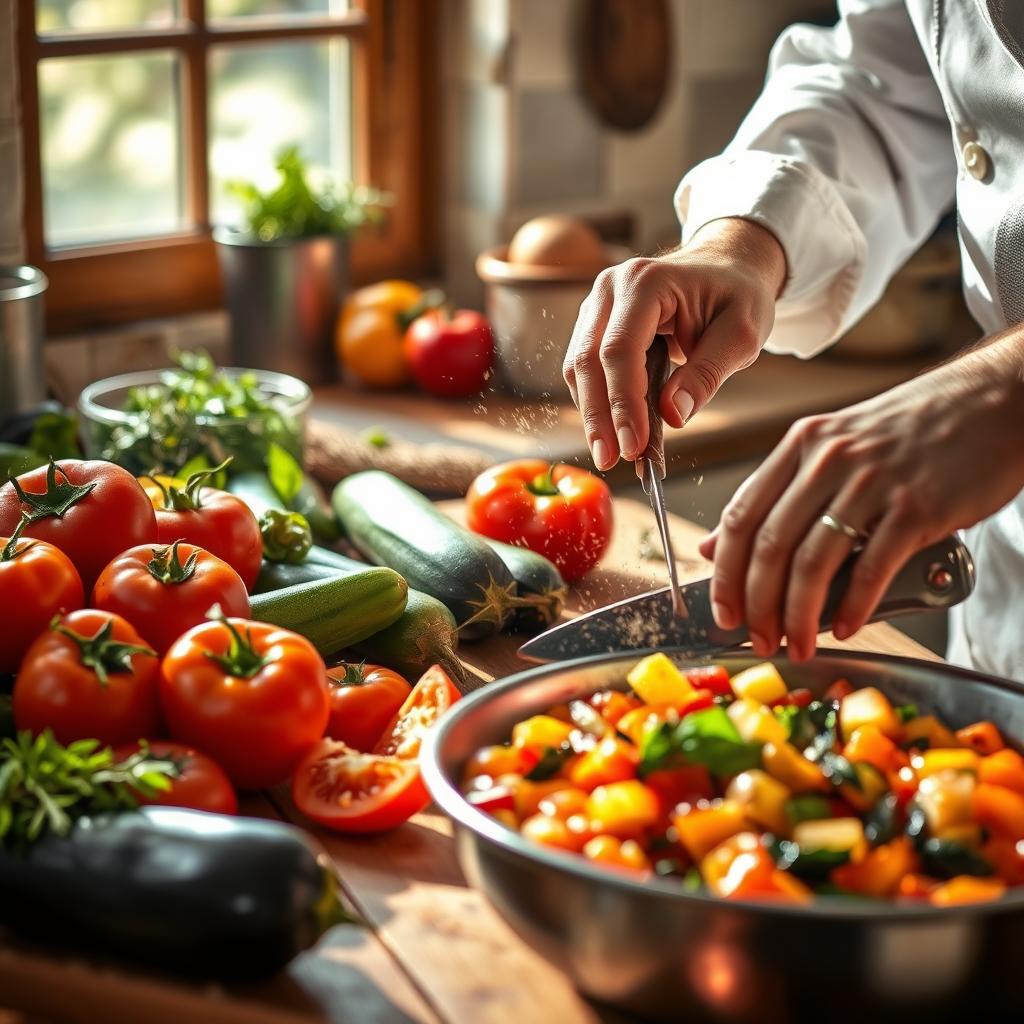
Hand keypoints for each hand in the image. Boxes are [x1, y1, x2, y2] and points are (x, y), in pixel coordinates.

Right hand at [563, 218, 786, 470]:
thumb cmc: (738, 295)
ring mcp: (598, 305)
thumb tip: (673, 416)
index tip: (634, 445)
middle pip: (588, 361)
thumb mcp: (742, 335)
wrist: (727, 269)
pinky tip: (614, 432)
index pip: (620, 350)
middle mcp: (611, 289)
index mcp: (647, 282)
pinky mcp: (595, 325)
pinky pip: (585, 370)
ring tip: (611, 454)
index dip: (623, 402)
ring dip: (593, 414)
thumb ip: (707, 374)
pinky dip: (598, 403)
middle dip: (599, 416)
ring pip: (578, 368)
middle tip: (611, 460)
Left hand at [700, 329, 1023, 658]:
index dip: (724, 573)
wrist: (994, 401)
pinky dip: (854, 605)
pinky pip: (872, 567)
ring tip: (799, 645)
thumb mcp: (832, 446)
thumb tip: (717, 544)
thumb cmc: (910, 431)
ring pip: (814, 562)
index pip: (740, 516)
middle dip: (757, 605)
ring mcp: (872, 482)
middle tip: (759, 640)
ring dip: (800, 616)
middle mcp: (828, 459)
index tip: (722, 611)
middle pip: (770, 546)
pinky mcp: (917, 506)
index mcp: (800, 445)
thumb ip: (776, 492)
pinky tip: (845, 627)